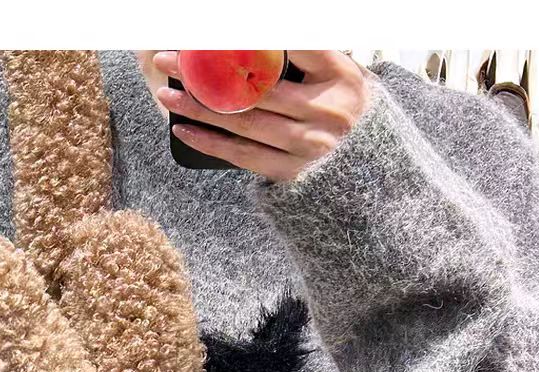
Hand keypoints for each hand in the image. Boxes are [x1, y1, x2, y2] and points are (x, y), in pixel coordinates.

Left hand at [153, 50, 369, 181]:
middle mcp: (326, 110)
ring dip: (199, 106)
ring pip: (243, 121)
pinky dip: (209, 142)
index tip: (213, 31)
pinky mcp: (291, 172)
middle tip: (171, 59)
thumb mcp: (340, 77)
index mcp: (341, 76)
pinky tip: (184, 129)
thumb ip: (308, 56)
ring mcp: (308, 145)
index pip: (293, 44)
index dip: (251, 37)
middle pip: (256, 83)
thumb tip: (255, 41)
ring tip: (167, 93)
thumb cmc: (345, 112)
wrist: (370, 173)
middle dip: (206, 70)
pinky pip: (242, 154)